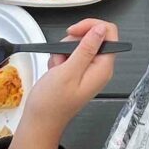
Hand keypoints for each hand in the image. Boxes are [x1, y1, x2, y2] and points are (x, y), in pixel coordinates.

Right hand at [4, 19, 118, 148]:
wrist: (40, 122)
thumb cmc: (52, 102)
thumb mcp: (68, 71)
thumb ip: (86, 48)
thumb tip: (101, 29)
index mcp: (104, 67)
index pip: (109, 33)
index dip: (91, 26)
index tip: (72, 31)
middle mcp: (100, 67)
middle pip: (93, 37)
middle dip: (73, 42)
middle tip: (61, 56)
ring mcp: (89, 70)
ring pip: (79, 45)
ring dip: (64, 52)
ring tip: (56, 67)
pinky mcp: (79, 72)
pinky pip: (71, 55)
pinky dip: (60, 59)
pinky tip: (54, 71)